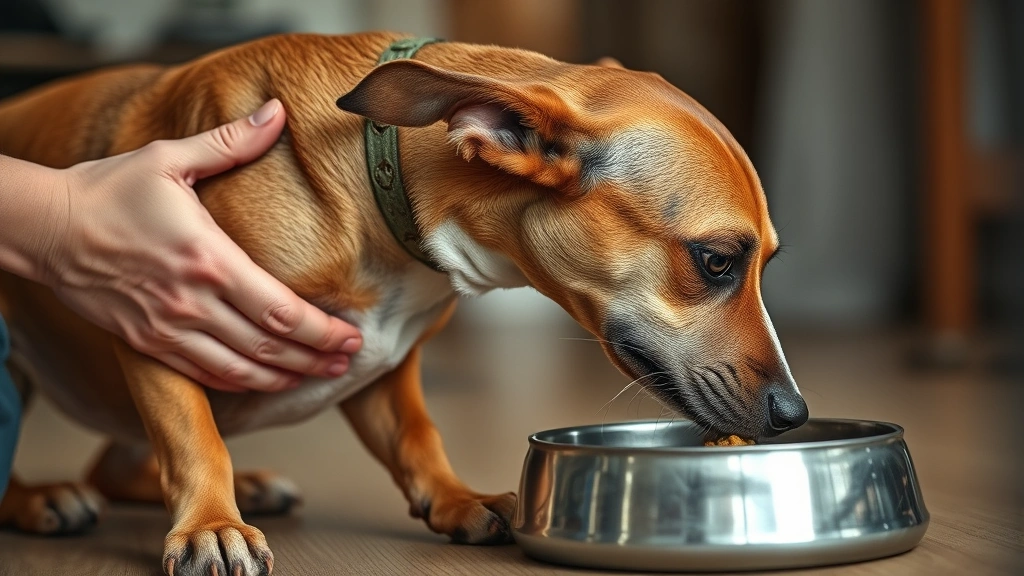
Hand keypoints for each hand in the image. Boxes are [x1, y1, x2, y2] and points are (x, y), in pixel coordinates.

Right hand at [39, 100, 360, 391]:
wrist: (44, 228)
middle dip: (316, 359)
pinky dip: (241, 383)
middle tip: (350, 362)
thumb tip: (277, 112)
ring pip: (240, 370)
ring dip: (285, 377)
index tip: (353, 336)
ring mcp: (168, 329)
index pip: (280, 311)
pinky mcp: (148, 343)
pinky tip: (265, 381)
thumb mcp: (170, 159)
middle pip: (269, 347)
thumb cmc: (109, 190)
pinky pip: (204, 375)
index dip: (322, 332)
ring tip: (320, 376)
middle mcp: (192, 303)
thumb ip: (231, 142)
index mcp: (208, 259)